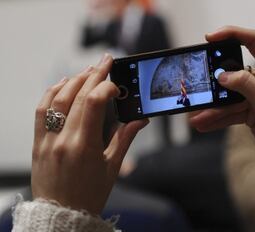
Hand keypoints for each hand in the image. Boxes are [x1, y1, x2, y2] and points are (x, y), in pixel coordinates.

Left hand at [32, 54, 148, 214]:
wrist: (61, 214)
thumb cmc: (89, 194)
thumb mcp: (112, 168)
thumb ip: (124, 139)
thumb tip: (140, 120)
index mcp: (84, 146)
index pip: (94, 104)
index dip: (106, 87)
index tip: (116, 82)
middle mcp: (63, 139)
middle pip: (77, 96)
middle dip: (93, 74)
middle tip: (105, 61)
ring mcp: (47, 139)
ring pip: (57, 99)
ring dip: (73, 80)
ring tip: (88, 71)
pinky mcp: (38, 142)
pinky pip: (41, 111)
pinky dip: (51, 93)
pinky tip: (63, 85)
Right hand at [190, 26, 254, 163]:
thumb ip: (246, 86)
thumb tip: (223, 76)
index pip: (253, 41)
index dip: (232, 34)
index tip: (211, 38)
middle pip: (234, 72)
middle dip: (215, 83)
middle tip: (198, 88)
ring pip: (229, 97)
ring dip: (213, 107)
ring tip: (196, 117)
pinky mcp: (250, 111)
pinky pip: (230, 111)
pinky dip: (217, 118)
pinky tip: (203, 124)